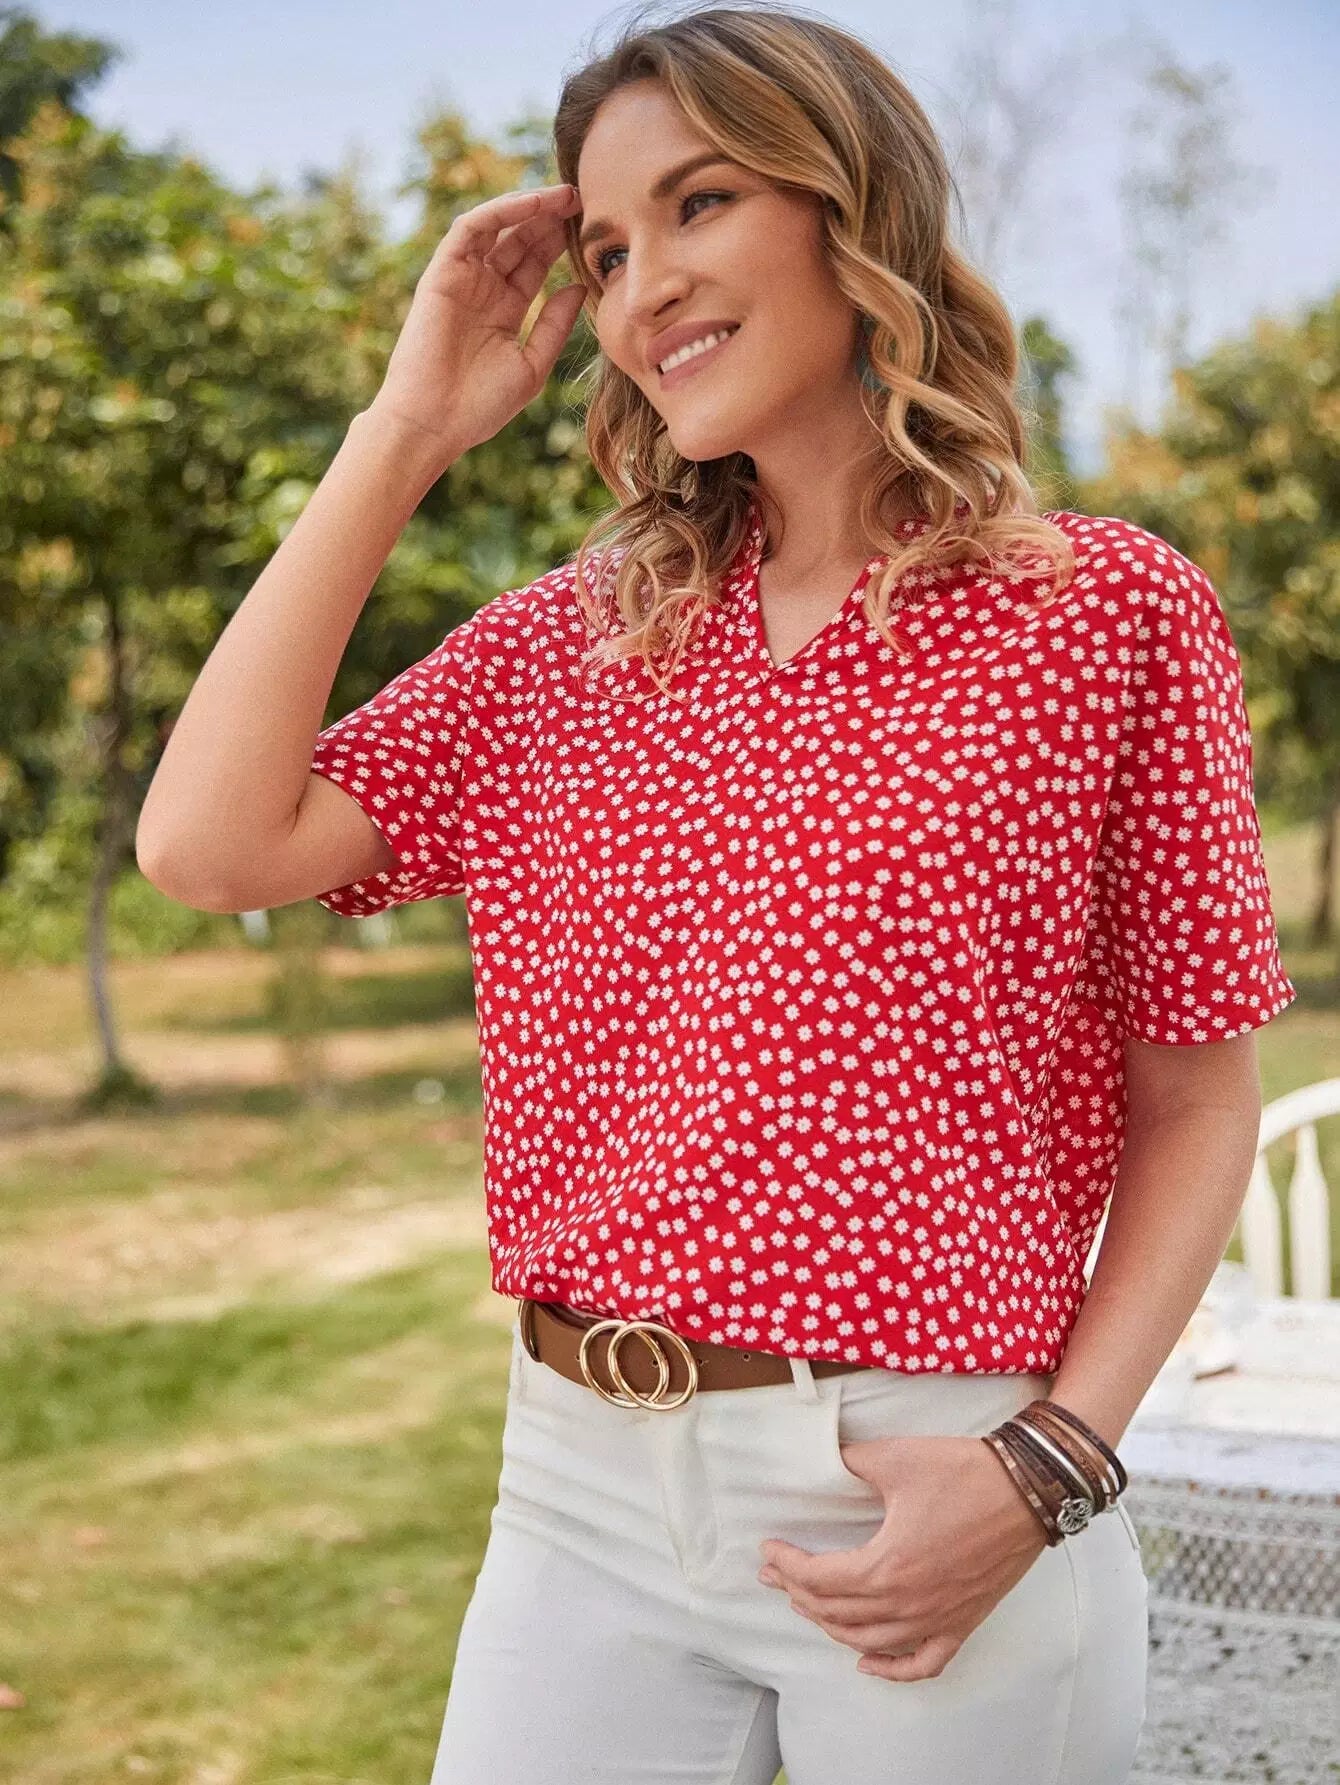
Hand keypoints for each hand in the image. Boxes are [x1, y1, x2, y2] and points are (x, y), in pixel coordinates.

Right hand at [371, 183, 587, 462]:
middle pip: (520, 240)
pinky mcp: (441, 273)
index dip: (561, 243)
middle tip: (585, 199)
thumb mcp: (532, 365)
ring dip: (530, 207)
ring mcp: (461, 278)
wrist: (435, 423)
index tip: (594, 228)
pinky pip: (471, 229)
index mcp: (504, 310)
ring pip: (498, 227)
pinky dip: (500, 211)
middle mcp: (482, 289)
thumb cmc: (480, 406)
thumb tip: (578, 287)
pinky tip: (533, 205)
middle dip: (551, 218)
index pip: (535, 264)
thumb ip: (554, 326)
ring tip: (565, 196)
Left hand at [757, 1434, 1048, 1681]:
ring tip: (808, 1604)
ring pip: (869, 1641)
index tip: (768, 1550)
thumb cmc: (963, 1473)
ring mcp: (937, 1619)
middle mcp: (908, 1604)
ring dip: (832, 1626)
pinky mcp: (963, 1623)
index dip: (787, 1565)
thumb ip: (851, 1462)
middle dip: (798, 1593)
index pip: (820, 1579)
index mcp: (887, 1566)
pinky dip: (891, 1669)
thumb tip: (825, 1460)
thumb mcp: (895, 1458)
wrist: (1028, 1490)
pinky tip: (867, 1663)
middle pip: (837, 1613)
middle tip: (775, 1574)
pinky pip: (922, 1663)